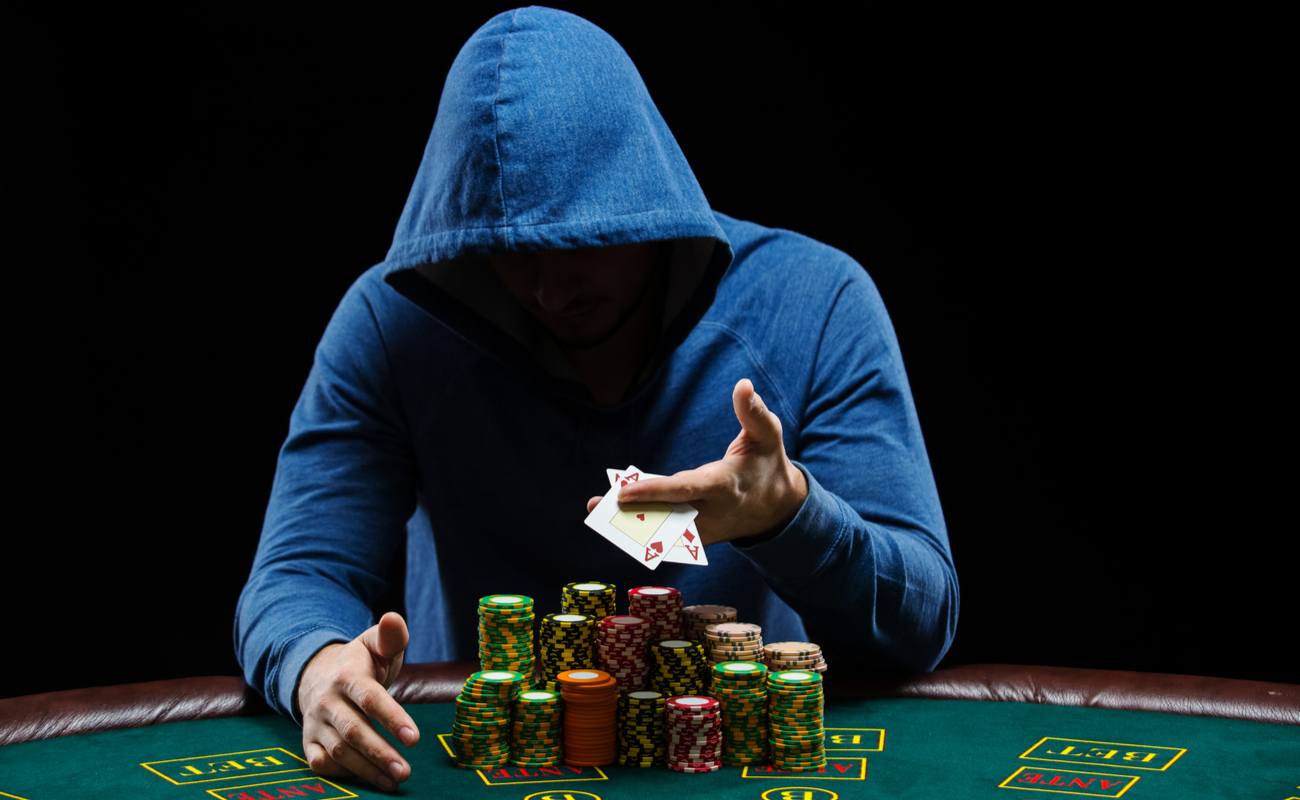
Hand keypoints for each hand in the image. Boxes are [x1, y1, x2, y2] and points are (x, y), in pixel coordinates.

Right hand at [296, 611, 419, 792]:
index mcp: (346, 676)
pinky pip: (319, 762)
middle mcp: (328, 701)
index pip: (370, 698)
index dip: (391, 718)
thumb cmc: (360, 662)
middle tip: (405, 771)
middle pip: (353, 730)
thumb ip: (390, 635)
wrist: (318, 674)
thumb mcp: (375, 644)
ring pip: (338, 751)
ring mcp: (316, 723)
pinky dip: (339, 773)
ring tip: (395, 780)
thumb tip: (393, 618)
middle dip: (379, 753)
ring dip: (366, 769)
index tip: (414, 738)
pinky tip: (365, 779)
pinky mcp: (309, 741)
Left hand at [584, 378, 807, 544]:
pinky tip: (612, 520)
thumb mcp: (768, 435)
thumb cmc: (767, 464)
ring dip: (629, 522)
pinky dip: (640, 528)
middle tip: (596, 504)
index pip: (687, 489)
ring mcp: (702, 528)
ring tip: (595, 510)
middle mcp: (710, 511)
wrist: (777, 508)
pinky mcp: (696, 535)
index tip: (625, 491)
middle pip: (666, 514)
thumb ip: (754, 412)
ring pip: (662, 528)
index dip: (656, 491)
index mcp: (725, 486)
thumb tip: (743, 384)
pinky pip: (664, 534)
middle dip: (632, 510)